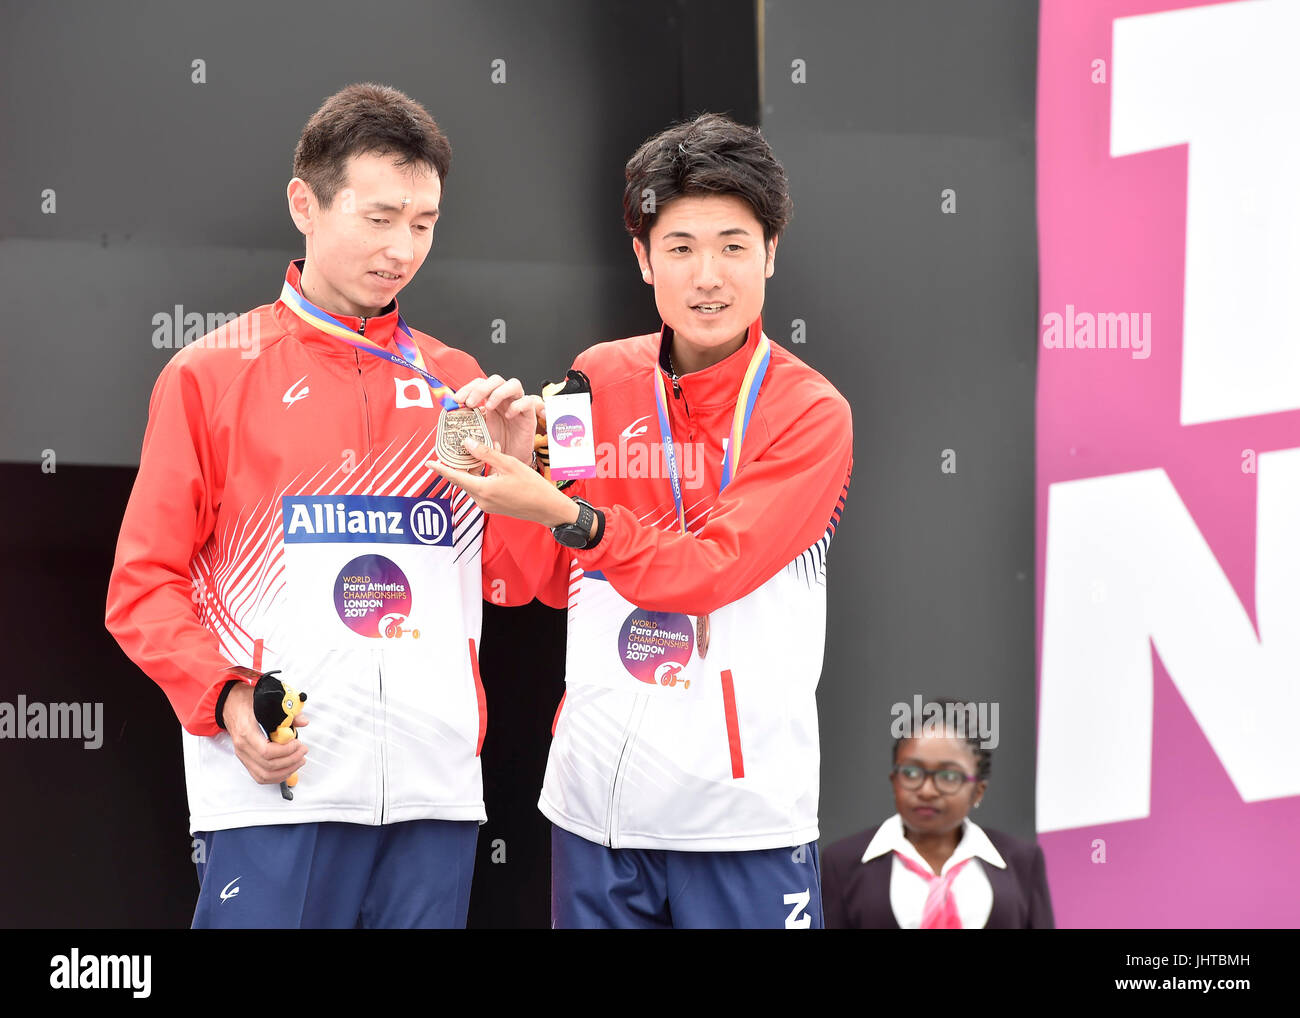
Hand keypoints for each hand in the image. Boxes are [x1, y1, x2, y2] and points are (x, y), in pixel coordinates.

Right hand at [221, 682, 308, 785]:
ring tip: (299, 761)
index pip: (266, 751)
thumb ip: (287, 713)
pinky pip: (259, 775)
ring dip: (285, 771)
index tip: (298, 744)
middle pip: (268, 765)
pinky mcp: (245, 759)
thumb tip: (303, 722)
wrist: (230, 704)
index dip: (286, 751)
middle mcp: (242, 746)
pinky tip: (288, 769)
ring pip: (264, 775)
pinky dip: (276, 776)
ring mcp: (243, 754)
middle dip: (290, 761)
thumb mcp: (267, 701)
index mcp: (247, 732)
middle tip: (302, 751)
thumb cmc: (246, 701)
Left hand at [429, 439, 582, 527]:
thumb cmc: (533, 487)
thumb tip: (467, 444)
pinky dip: (483, 476)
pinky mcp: (494, 506)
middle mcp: (482, 500)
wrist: (548, 508)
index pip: (455, 477)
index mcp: (483, 489)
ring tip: (479, 452)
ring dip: (474, 469)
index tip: (428, 463)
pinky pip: (482, 488)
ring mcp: (488, 505)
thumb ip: (486, 453)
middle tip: (456, 449)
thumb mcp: (509, 464)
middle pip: (463, 479)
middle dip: (459, 465)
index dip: (440, 469)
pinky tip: (491, 464)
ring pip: (473, 483)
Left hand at [452, 375, 541, 464]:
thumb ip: (467, 419)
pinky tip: (508, 416)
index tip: (456, 399)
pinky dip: (517, 405)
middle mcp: (505, 399)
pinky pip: (528, 401)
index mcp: (491, 399)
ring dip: (499, 393)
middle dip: (481, 389)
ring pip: (514, 384)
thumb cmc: (496, 444)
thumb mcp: (478, 430)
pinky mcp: (530, 414)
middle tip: (470, 403)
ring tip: (489, 407)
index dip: (468, 388)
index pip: (480, 383)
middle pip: (496, 379)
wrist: (510, 459)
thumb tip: (450, 411)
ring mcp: (518, 404)